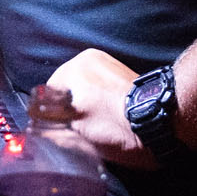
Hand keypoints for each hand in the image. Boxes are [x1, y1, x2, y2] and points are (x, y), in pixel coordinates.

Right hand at [46, 48, 149, 167]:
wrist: (160, 123)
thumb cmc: (118, 127)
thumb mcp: (79, 136)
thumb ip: (52, 130)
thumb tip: (36, 131)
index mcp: (77, 67)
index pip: (48, 92)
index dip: (49, 113)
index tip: (55, 129)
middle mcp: (91, 59)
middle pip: (66, 88)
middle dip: (68, 108)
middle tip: (78, 129)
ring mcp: (108, 64)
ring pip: (83, 89)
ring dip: (84, 105)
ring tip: (96, 125)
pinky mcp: (122, 72)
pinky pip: (99, 87)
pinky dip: (98, 101)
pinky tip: (107, 118)